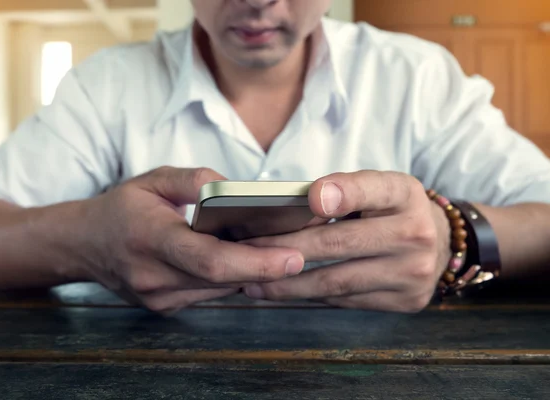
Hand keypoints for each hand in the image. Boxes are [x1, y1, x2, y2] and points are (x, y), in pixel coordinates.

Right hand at [76, 167, 304, 314]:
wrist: (84, 244)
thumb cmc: (121, 208)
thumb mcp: (152, 179)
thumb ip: (193, 180)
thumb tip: (233, 188)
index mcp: (150, 239)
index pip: (209, 260)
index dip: (254, 261)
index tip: (292, 256)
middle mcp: (154, 276)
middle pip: (222, 280)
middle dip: (265, 268)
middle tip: (301, 254)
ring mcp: (158, 297)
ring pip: (220, 289)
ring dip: (250, 273)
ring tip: (278, 251)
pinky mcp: (165, 306)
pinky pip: (208, 294)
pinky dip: (230, 278)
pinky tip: (244, 260)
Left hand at [242, 171, 450, 312]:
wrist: (438, 243)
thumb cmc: (390, 210)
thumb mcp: (375, 187)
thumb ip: (338, 192)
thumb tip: (283, 213)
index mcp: (403, 193)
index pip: (371, 189)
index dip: (341, 192)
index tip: (311, 197)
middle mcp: (414, 233)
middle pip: (338, 242)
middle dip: (284, 248)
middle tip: (246, 251)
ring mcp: (413, 272)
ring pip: (337, 281)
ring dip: (289, 284)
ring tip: (253, 284)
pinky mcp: (406, 301)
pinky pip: (346, 300)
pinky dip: (310, 296)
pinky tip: (284, 292)